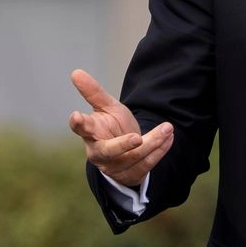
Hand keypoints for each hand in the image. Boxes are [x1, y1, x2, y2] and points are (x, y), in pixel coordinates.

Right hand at [68, 69, 173, 187]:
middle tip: (137, 138)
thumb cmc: (111, 126)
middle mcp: (99, 152)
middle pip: (108, 151)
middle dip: (122, 145)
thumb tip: (76, 72)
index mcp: (90, 134)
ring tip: (167, 128)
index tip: (76, 115)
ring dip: (153, 142)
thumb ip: (93, 92)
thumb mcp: (106, 107)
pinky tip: (169, 137)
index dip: (78, 123)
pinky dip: (160, 150)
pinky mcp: (130, 174)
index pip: (81, 129)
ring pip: (134, 157)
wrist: (126, 150)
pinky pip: (147, 164)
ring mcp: (114, 166)